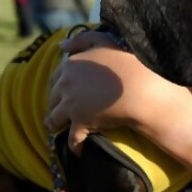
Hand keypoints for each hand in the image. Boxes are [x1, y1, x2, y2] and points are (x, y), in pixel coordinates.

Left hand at [45, 31, 146, 153]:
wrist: (139, 90)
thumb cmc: (126, 63)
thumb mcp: (104, 40)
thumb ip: (81, 40)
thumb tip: (61, 46)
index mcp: (70, 65)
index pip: (56, 76)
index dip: (60, 84)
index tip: (65, 91)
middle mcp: (65, 85)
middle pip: (52, 97)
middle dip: (56, 104)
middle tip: (63, 110)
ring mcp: (71, 105)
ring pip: (54, 119)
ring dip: (55, 125)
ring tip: (59, 130)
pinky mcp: (81, 123)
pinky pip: (72, 139)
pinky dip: (75, 146)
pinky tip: (78, 151)